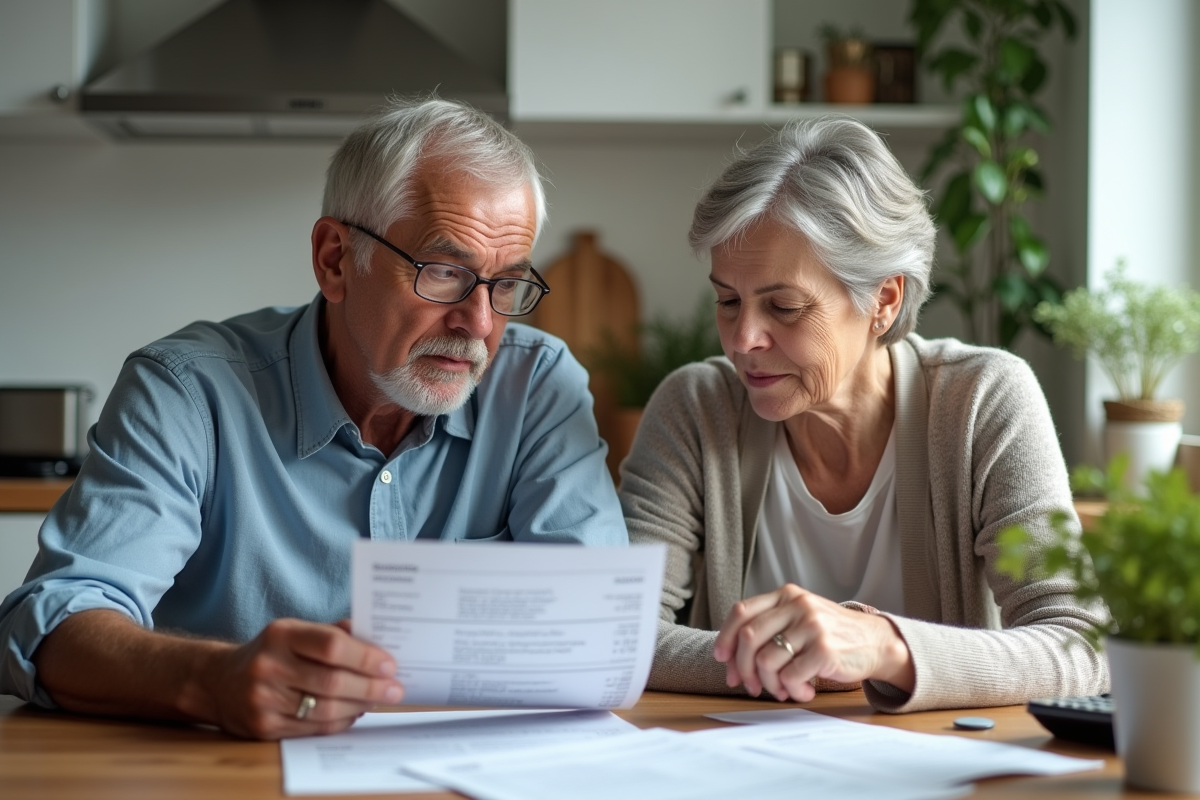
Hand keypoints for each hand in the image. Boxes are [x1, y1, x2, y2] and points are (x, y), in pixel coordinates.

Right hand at [195, 618, 403, 738]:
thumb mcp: (295, 632)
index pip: (331, 646)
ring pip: (325, 709)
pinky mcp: (264, 727)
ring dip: (360, 706)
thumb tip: (377, 641)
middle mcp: (269, 667)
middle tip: (395, 689)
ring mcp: (263, 700)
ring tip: (379, 700)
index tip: (390, 664)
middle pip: (332, 682)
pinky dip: (340, 721)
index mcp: (281, 635)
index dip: (366, 657)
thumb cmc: (271, 652)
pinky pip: (313, 728)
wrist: (218, 682)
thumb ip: (333, 634)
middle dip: (370, 687)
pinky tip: (355, 712)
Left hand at [712, 584, 913, 701]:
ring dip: (770, 684)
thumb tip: (730, 661)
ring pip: (766, 661)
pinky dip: (791, 691)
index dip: (726, 638)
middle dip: (743, 668)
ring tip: (783, 690)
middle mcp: (797, 606)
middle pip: (748, 638)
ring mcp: (811, 626)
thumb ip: (769, 627)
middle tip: (750, 686)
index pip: (741, 612)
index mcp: (786, 595)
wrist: (877, 642)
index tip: (722, 659)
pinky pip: (789, 677)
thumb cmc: (832, 635)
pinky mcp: (824, 650)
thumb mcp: (800, 617)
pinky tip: (804, 692)